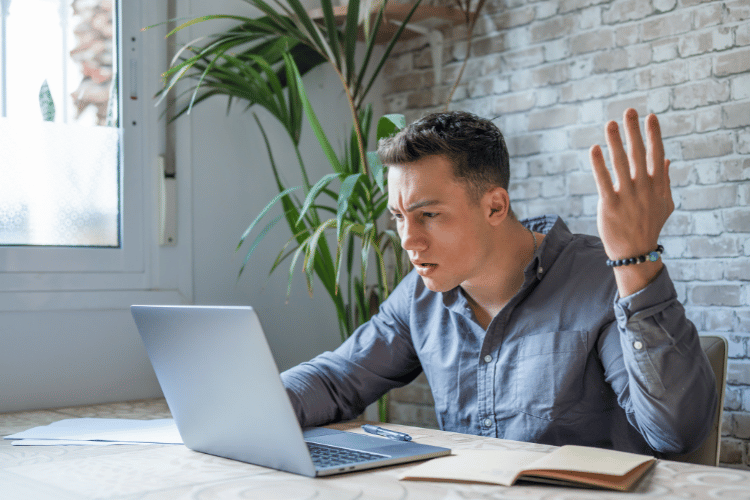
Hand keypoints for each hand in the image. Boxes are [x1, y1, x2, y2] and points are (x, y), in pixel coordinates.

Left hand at [589, 108, 673, 296]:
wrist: (635, 252)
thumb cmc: (649, 226)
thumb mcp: (664, 204)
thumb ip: (664, 181)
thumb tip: (667, 160)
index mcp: (657, 185)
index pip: (657, 154)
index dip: (653, 135)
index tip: (650, 116)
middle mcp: (644, 188)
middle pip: (639, 154)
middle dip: (634, 131)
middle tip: (629, 111)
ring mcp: (627, 196)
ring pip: (620, 163)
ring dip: (615, 142)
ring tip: (610, 123)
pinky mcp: (610, 205)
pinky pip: (603, 180)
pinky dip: (599, 164)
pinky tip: (594, 149)